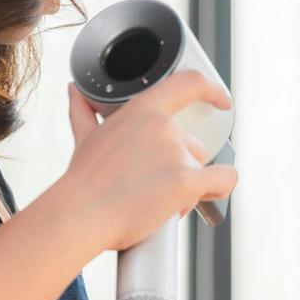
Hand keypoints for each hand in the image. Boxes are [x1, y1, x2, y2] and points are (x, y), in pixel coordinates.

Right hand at [50, 71, 238, 253]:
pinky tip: (202, 197)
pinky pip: (224, 180)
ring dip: (188, 186)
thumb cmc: (83, 182)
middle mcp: (164, 127)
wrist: (81, 215)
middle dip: (181, 167)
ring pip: (202, 167)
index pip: (188, 84)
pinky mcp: (187, 181)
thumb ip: (85, 112)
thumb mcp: (85, 137)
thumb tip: (75, 92)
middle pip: (195, 144)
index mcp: (143, 110)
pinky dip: (219, 189)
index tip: (222, 101)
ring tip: (157, 200)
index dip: (211, 90)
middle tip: (154, 186)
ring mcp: (177, 153)